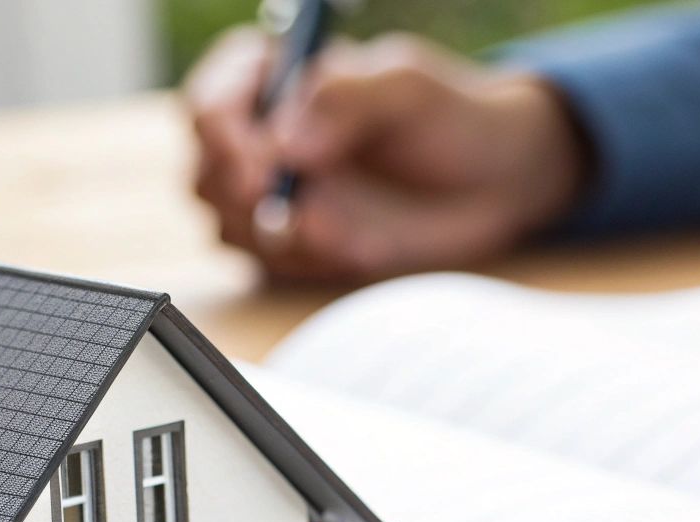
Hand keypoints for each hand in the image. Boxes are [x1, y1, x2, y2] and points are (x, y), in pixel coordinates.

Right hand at [184, 29, 588, 281]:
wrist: (494, 180)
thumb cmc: (450, 116)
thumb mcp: (406, 87)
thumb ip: (345, 98)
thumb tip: (287, 143)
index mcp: (273, 78)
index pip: (209, 102)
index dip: (225, 137)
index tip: (266, 166)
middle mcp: (261, 137)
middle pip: (204, 171)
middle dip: (244, 196)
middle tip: (301, 211)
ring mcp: (274, 196)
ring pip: (227, 225)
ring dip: (277, 235)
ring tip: (344, 228)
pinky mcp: (298, 246)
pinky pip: (269, 266)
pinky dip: (304, 262)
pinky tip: (353, 246)